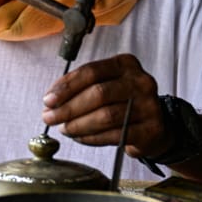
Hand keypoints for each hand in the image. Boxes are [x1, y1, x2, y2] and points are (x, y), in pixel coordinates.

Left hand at [40, 54, 171, 158]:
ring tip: (64, 129)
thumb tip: (51, 100)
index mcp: (126, 64)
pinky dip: (91, 138)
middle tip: (50, 118)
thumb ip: (80, 87)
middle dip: (68, 108)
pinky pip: (114, 135)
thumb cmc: (122, 102)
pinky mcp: (150, 129)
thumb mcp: (105, 85)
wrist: (153, 125)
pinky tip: (80, 137)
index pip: (92, 72)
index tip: (48, 99)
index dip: (66, 86)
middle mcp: (140, 81)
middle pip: (98, 94)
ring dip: (78, 125)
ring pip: (105, 116)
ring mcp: (149, 105)